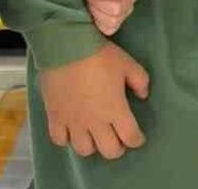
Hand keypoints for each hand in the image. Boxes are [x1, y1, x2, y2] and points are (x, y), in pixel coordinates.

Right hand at [38, 42, 149, 159]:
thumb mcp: (127, 64)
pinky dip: (67, 139)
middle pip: (110, 151)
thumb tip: (142, 96)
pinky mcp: (54, 116)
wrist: (65, 46)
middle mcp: (95, 122)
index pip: (131, 137)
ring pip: (84, 150)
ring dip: (93, 145)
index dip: (137, 140)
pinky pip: (59, 139)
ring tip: (94, 135)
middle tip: (118, 137)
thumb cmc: (99, 55)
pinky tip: (71, 130)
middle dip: (118, 147)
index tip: (138, 137)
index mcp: (115, 110)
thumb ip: (140, 82)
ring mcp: (73, 122)